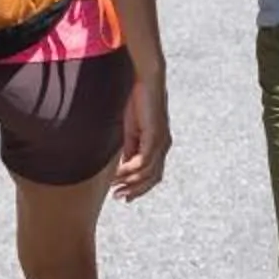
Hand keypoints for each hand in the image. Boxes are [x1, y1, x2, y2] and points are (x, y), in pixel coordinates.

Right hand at [112, 75, 171, 200]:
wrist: (146, 81)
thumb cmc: (138, 103)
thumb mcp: (131, 132)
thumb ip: (130, 149)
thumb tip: (124, 168)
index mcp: (159, 146)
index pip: (152, 175)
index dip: (139, 189)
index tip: (122, 197)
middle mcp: (164, 146)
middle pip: (153, 179)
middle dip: (135, 190)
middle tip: (117, 197)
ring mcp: (162, 142)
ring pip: (148, 173)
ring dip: (129, 182)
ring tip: (114, 186)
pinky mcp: (155, 135)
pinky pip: (143, 161)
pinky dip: (130, 170)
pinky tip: (118, 172)